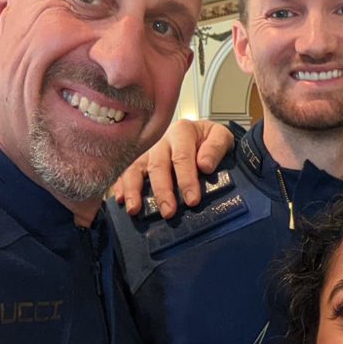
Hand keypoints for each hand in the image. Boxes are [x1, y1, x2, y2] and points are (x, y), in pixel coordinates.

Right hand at [112, 119, 234, 217]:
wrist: (201, 135)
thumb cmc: (210, 139)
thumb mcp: (221, 137)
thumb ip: (216, 148)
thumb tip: (204, 165)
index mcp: (183, 131)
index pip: (183, 157)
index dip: (187, 180)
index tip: (192, 200)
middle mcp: (162, 140)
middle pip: (158, 165)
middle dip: (162, 191)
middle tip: (169, 212)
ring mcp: (148, 150)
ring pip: (136, 168)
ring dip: (134, 190)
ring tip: (134, 209)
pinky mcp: (139, 160)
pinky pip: (126, 171)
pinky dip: (121, 185)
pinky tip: (120, 200)